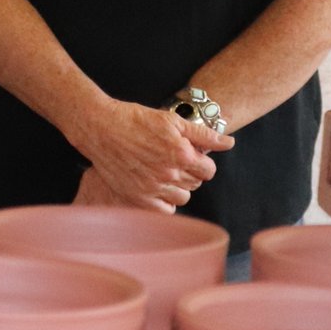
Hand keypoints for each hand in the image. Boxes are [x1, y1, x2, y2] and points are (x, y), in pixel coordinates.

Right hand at [71, 100, 234, 212]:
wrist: (101, 128)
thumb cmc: (135, 119)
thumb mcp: (172, 120)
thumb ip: (204, 134)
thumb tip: (229, 143)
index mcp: (182, 154)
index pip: (209, 170)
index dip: (202, 162)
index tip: (191, 156)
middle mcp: (170, 174)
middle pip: (196, 184)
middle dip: (190, 173)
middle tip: (173, 160)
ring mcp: (153, 188)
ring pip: (182, 198)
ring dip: (178, 187)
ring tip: (164, 172)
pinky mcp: (138, 197)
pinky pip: (164, 210)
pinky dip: (164, 201)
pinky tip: (156, 186)